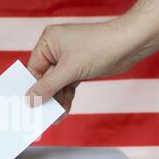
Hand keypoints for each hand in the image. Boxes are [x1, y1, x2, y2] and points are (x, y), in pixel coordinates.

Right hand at [26, 21, 146, 112]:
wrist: (130, 44)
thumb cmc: (99, 47)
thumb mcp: (69, 70)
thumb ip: (47, 86)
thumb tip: (30, 99)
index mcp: (48, 41)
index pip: (33, 69)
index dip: (31, 88)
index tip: (28, 106)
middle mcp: (56, 48)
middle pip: (45, 78)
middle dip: (46, 97)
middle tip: (42, 115)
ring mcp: (68, 59)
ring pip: (57, 84)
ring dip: (57, 101)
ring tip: (56, 118)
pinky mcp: (79, 68)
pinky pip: (67, 85)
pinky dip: (66, 98)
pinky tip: (64, 111)